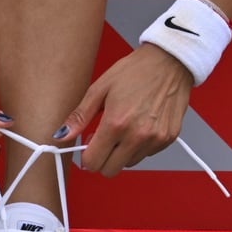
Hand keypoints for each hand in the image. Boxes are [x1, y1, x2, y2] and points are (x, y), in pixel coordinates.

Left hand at [56, 43, 193, 176]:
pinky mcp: (168, 139)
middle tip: (105, 138)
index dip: (87, 156)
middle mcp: (137, 135)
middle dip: (103, 158)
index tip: (89, 145)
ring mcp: (155, 139)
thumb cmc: (136, 71)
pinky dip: (140, 146)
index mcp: (116, 123)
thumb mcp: (100, 88)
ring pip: (129, 164)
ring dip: (122, 153)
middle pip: (110, 170)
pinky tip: (141, 125)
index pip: (93, 163)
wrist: (170, 61)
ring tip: (125, 128)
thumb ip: (79, 116)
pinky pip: (147, 154)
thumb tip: (61, 135)